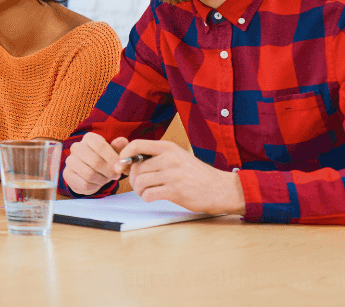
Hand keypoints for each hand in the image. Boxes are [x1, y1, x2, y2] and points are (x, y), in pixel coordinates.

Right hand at [62, 132, 128, 194]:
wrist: (89, 174)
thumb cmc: (103, 161)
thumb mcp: (113, 153)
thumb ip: (119, 148)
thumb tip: (123, 141)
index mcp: (89, 138)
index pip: (100, 145)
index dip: (112, 158)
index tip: (120, 167)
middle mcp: (77, 147)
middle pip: (95, 161)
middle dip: (109, 171)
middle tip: (115, 175)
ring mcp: (70, 160)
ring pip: (89, 174)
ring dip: (102, 179)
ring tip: (105, 178)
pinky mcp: (67, 174)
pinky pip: (84, 184)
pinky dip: (94, 186)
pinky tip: (96, 183)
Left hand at [121, 140, 244, 214]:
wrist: (222, 189)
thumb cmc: (196, 175)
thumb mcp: (178, 157)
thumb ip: (157, 157)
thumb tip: (128, 161)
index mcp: (169, 148)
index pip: (137, 145)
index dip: (124, 155)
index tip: (122, 165)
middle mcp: (171, 159)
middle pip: (137, 168)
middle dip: (133, 179)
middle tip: (139, 186)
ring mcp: (174, 175)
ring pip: (141, 182)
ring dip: (139, 190)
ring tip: (146, 192)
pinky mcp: (176, 191)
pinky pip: (149, 194)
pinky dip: (146, 198)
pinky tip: (152, 198)